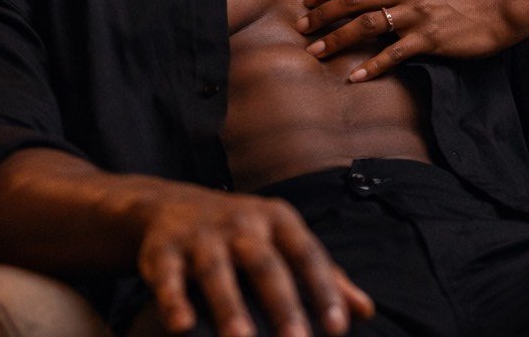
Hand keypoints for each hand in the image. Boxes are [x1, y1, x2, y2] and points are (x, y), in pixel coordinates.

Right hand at [136, 189, 375, 336]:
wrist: (172, 204)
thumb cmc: (245, 235)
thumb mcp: (285, 242)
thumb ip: (324, 276)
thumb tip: (366, 311)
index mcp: (278, 221)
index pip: (307, 254)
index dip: (324, 289)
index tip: (339, 328)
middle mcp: (241, 224)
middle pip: (265, 264)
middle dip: (281, 303)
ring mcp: (201, 235)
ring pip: (216, 270)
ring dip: (228, 306)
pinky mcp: (163, 250)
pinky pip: (167, 276)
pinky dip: (173, 300)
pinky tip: (180, 327)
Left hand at [298, 0, 518, 82]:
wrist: (495, 10)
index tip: (310, 0)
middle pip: (353, 0)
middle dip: (322, 14)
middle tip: (302, 27)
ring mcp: (416, 15)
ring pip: (366, 26)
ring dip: (337, 39)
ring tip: (316, 51)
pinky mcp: (427, 39)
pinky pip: (393, 54)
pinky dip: (372, 66)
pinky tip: (354, 76)